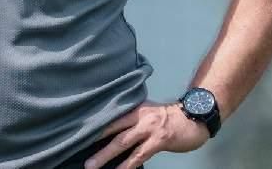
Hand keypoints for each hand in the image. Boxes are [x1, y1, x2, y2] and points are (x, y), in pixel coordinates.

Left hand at [84, 100, 209, 168]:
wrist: (194, 118)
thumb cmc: (169, 117)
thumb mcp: (148, 112)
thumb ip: (132, 118)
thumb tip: (113, 130)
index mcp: (134, 108)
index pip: (110, 117)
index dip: (94, 126)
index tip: (77, 134)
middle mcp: (139, 116)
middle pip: (112, 130)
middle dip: (95, 143)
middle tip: (79, 152)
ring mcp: (149, 129)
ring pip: (122, 143)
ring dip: (105, 155)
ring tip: (92, 165)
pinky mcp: (158, 141)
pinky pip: (139, 155)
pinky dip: (127, 165)